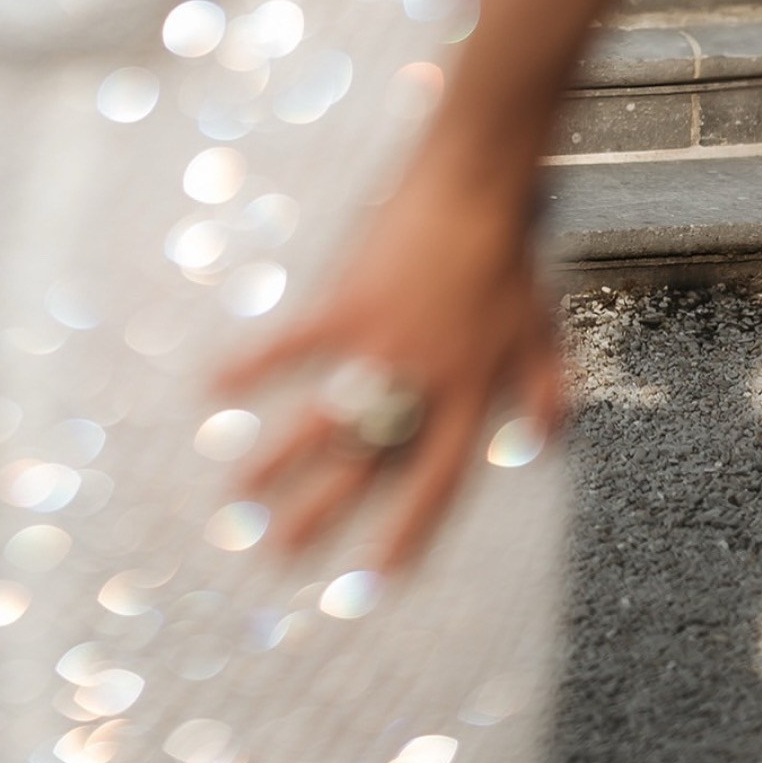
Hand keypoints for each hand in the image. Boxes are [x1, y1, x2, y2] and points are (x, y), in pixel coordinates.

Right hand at [206, 131, 564, 574]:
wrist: (477, 186)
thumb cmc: (511, 256)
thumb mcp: (543, 329)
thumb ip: (548, 390)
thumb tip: (550, 442)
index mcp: (469, 397)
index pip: (437, 482)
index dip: (408, 531)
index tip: (379, 575)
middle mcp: (420, 385)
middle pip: (365, 466)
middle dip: (322, 515)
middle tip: (283, 555)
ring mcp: (379, 348)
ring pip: (323, 422)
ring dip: (277, 463)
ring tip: (238, 499)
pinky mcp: (345, 306)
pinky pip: (291, 347)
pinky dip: (250, 366)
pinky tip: (211, 387)